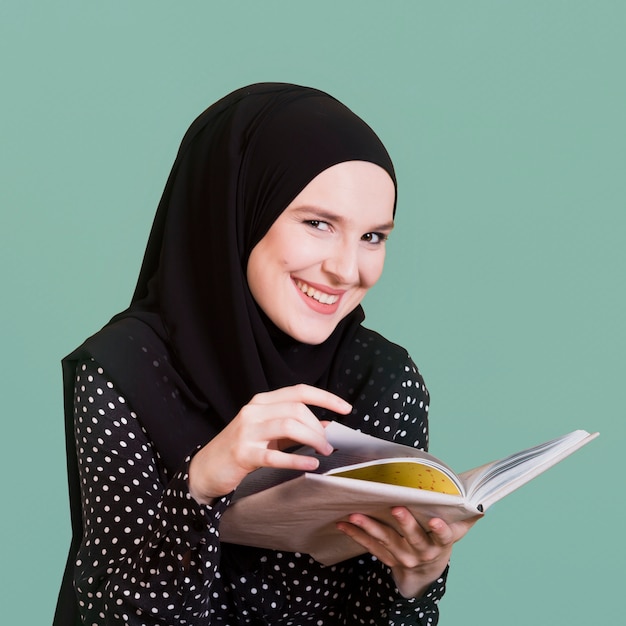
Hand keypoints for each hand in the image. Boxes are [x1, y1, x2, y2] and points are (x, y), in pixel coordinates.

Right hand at [188, 384, 350, 502]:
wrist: (205, 469)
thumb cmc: (240, 449)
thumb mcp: (268, 434)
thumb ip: (295, 428)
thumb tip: (325, 426)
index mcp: (261, 402)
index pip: (299, 391)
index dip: (326, 397)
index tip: (346, 408)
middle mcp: (254, 411)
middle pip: (296, 409)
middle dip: (318, 426)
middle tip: (328, 444)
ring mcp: (247, 431)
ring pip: (289, 426)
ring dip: (312, 439)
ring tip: (324, 452)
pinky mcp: (243, 454)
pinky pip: (275, 455)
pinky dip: (297, 459)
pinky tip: (311, 464)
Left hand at [336, 508, 480, 597]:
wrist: (425, 572)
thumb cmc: (439, 541)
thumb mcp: (456, 532)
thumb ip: (466, 517)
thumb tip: (480, 501)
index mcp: (440, 544)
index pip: (443, 538)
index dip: (440, 531)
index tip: (435, 521)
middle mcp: (421, 552)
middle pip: (413, 538)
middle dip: (404, 524)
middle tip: (396, 509)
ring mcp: (402, 557)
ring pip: (386, 542)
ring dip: (370, 527)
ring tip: (356, 515)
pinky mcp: (386, 557)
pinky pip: (370, 546)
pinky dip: (356, 534)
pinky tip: (343, 523)